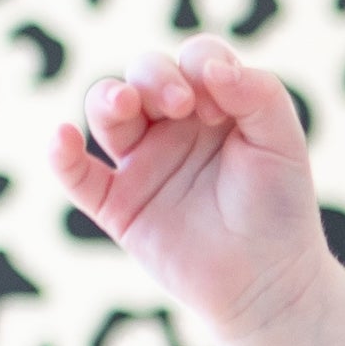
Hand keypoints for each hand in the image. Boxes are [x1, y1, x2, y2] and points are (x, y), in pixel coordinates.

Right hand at [47, 36, 333, 345]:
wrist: (270, 284)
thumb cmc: (281, 210)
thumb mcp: (283, 144)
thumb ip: (259, 95)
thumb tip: (212, 66)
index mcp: (214, 106)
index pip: (193, 61)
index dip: (201, 68)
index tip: (223, 107)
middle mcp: (173, 127)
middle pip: (144, 74)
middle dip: (155, 77)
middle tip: (181, 104)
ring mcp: (143, 163)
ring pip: (106, 110)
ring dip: (109, 98)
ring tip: (124, 104)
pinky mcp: (119, 205)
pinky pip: (76, 174)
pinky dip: (61, 154)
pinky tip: (62, 137)